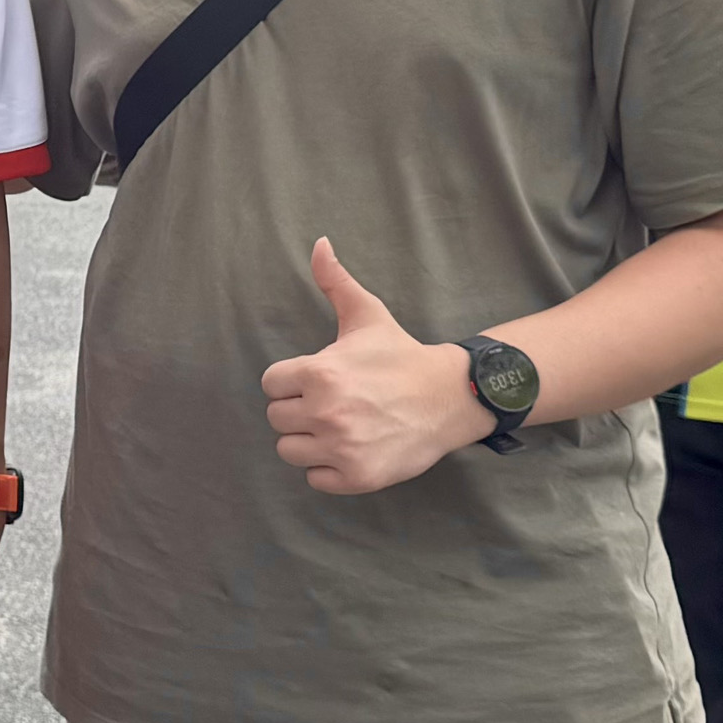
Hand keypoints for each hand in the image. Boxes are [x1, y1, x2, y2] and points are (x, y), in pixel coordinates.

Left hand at [261, 239, 492, 493]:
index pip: (271, 385)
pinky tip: (350, 449)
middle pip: (277, 419)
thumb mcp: (366, 315)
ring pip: (290, 451)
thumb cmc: (400, 355)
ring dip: (308, 442)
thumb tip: (318, 242)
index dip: (291, 381)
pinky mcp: (357, 477)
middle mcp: (326, 412)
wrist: (451, 397)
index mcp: (319, 373)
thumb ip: (335, 281)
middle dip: (299, 410)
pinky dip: (328, 469)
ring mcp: (342, 447)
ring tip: (338, 426)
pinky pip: (315, 479)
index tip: (318, 379)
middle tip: (331, 403)